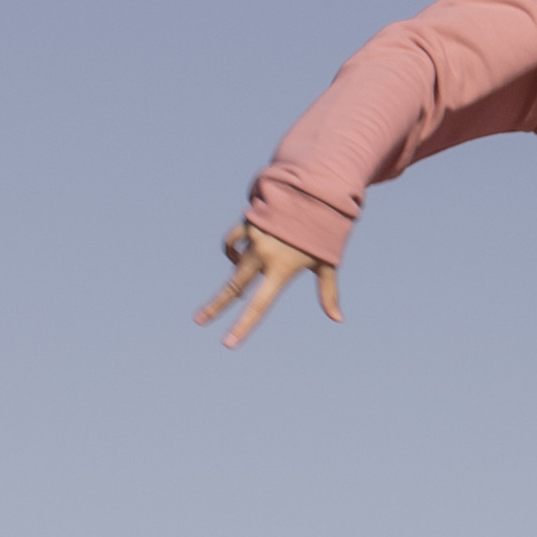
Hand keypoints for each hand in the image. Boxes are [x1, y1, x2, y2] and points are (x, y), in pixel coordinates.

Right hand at [195, 217, 341, 348]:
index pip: (259, 306)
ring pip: (233, 263)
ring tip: (244, 275)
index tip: (228, 343)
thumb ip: (328, 293)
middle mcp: (263, 255)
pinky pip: (232, 242)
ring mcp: (253, 238)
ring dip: (235, 274)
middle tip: (199, 321)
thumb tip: (337, 319)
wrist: (315, 193)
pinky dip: (233, 250)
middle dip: (215, 306)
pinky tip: (241, 254)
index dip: (242, 326)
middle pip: (234, 287)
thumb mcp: (327, 263)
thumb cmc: (324, 233)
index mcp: (281, 269)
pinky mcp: (247, 223)